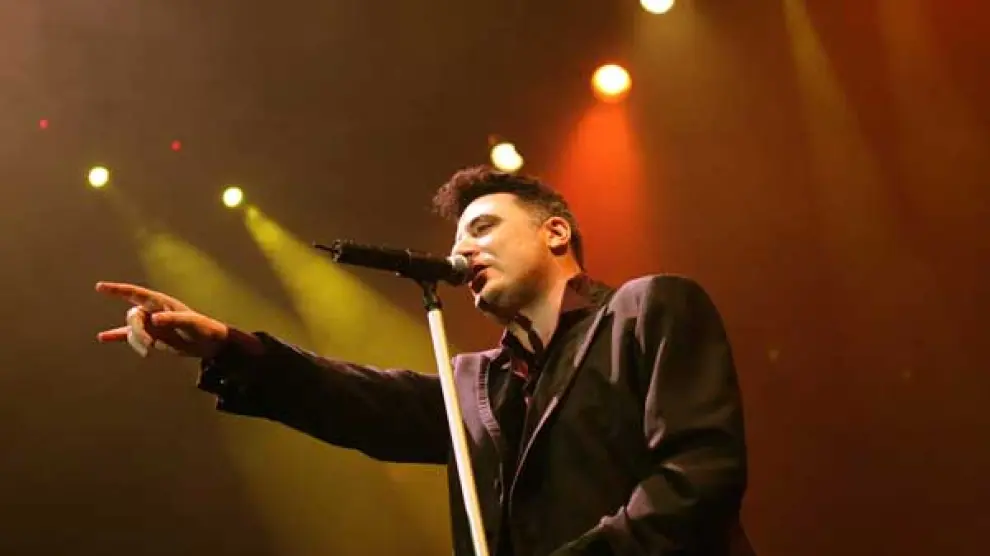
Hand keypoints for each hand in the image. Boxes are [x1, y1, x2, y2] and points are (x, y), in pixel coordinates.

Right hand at [95, 281, 229, 358]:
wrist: (208, 343)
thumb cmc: (202, 328)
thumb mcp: (190, 323)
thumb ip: (172, 320)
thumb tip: (154, 319)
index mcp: (160, 303)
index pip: (135, 293)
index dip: (117, 290)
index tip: (100, 287)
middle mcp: (152, 311)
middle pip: (132, 317)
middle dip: (137, 331)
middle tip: (149, 345)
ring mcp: (150, 324)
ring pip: (132, 331)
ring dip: (137, 342)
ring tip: (149, 352)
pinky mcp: (151, 336)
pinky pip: (129, 336)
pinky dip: (116, 336)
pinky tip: (102, 337)